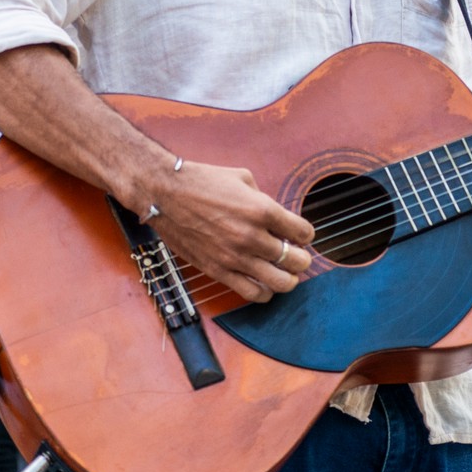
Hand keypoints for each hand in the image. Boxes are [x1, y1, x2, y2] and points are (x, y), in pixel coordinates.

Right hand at [131, 158, 315, 303]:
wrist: (165, 193)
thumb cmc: (203, 182)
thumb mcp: (243, 178)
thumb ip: (265, 199)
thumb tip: (276, 218)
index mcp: (263, 210)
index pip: (304, 233)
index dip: (306, 234)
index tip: (300, 234)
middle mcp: (253, 236)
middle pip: (297, 261)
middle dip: (302, 259)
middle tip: (296, 255)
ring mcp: (236, 257)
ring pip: (281, 283)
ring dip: (289, 279)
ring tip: (284, 272)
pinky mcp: (218, 271)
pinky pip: (252, 293)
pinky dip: (265, 292)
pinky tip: (264, 282)